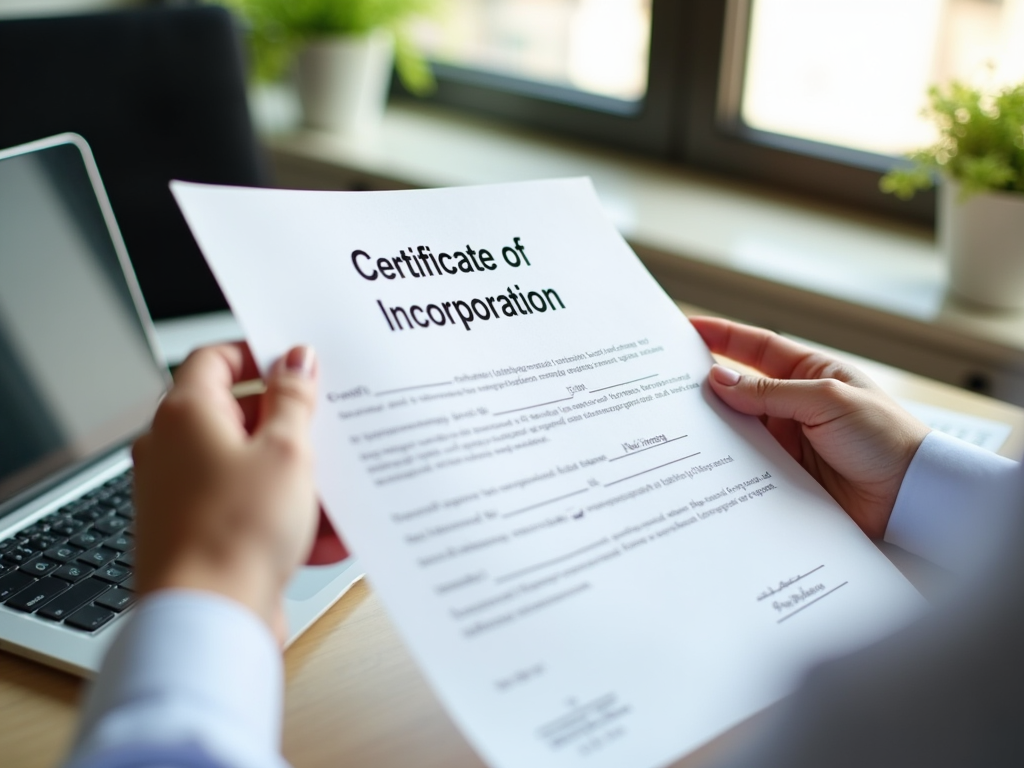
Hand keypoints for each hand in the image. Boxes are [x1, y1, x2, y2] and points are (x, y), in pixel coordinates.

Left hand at [132, 343, 324, 644]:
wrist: (211, 617)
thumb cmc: (235, 534)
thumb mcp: (286, 451)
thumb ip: (294, 398)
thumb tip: (295, 360)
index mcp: (187, 415)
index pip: (216, 358)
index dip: (258, 354)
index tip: (297, 365)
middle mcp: (174, 450)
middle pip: (238, 414)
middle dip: (290, 424)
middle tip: (327, 427)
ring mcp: (183, 493)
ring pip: (251, 466)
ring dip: (297, 476)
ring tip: (333, 490)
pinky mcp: (201, 532)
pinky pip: (251, 508)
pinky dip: (286, 514)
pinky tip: (326, 535)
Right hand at [690, 317, 929, 538]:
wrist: (911, 497)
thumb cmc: (885, 438)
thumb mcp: (828, 401)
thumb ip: (771, 392)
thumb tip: (719, 379)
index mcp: (810, 374)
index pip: (757, 348)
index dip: (722, 336)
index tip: (686, 328)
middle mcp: (794, 405)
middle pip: (739, 389)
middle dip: (705, 385)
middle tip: (666, 383)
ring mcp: (787, 440)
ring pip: (737, 428)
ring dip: (712, 426)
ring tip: (677, 423)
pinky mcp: (783, 474)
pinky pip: (745, 463)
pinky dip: (725, 461)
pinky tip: (703, 460)